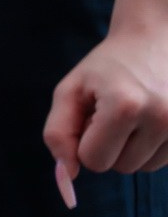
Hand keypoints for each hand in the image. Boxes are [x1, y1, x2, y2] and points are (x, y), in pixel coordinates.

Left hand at [44, 23, 167, 206]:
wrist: (155, 38)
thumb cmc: (105, 68)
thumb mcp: (70, 91)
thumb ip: (58, 134)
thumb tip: (68, 177)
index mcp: (125, 106)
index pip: (93, 161)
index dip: (84, 141)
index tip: (92, 114)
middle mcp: (162, 118)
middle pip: (120, 167)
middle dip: (108, 145)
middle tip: (112, 110)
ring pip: (144, 168)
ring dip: (131, 147)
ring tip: (133, 112)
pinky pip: (163, 161)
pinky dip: (151, 146)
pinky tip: (151, 117)